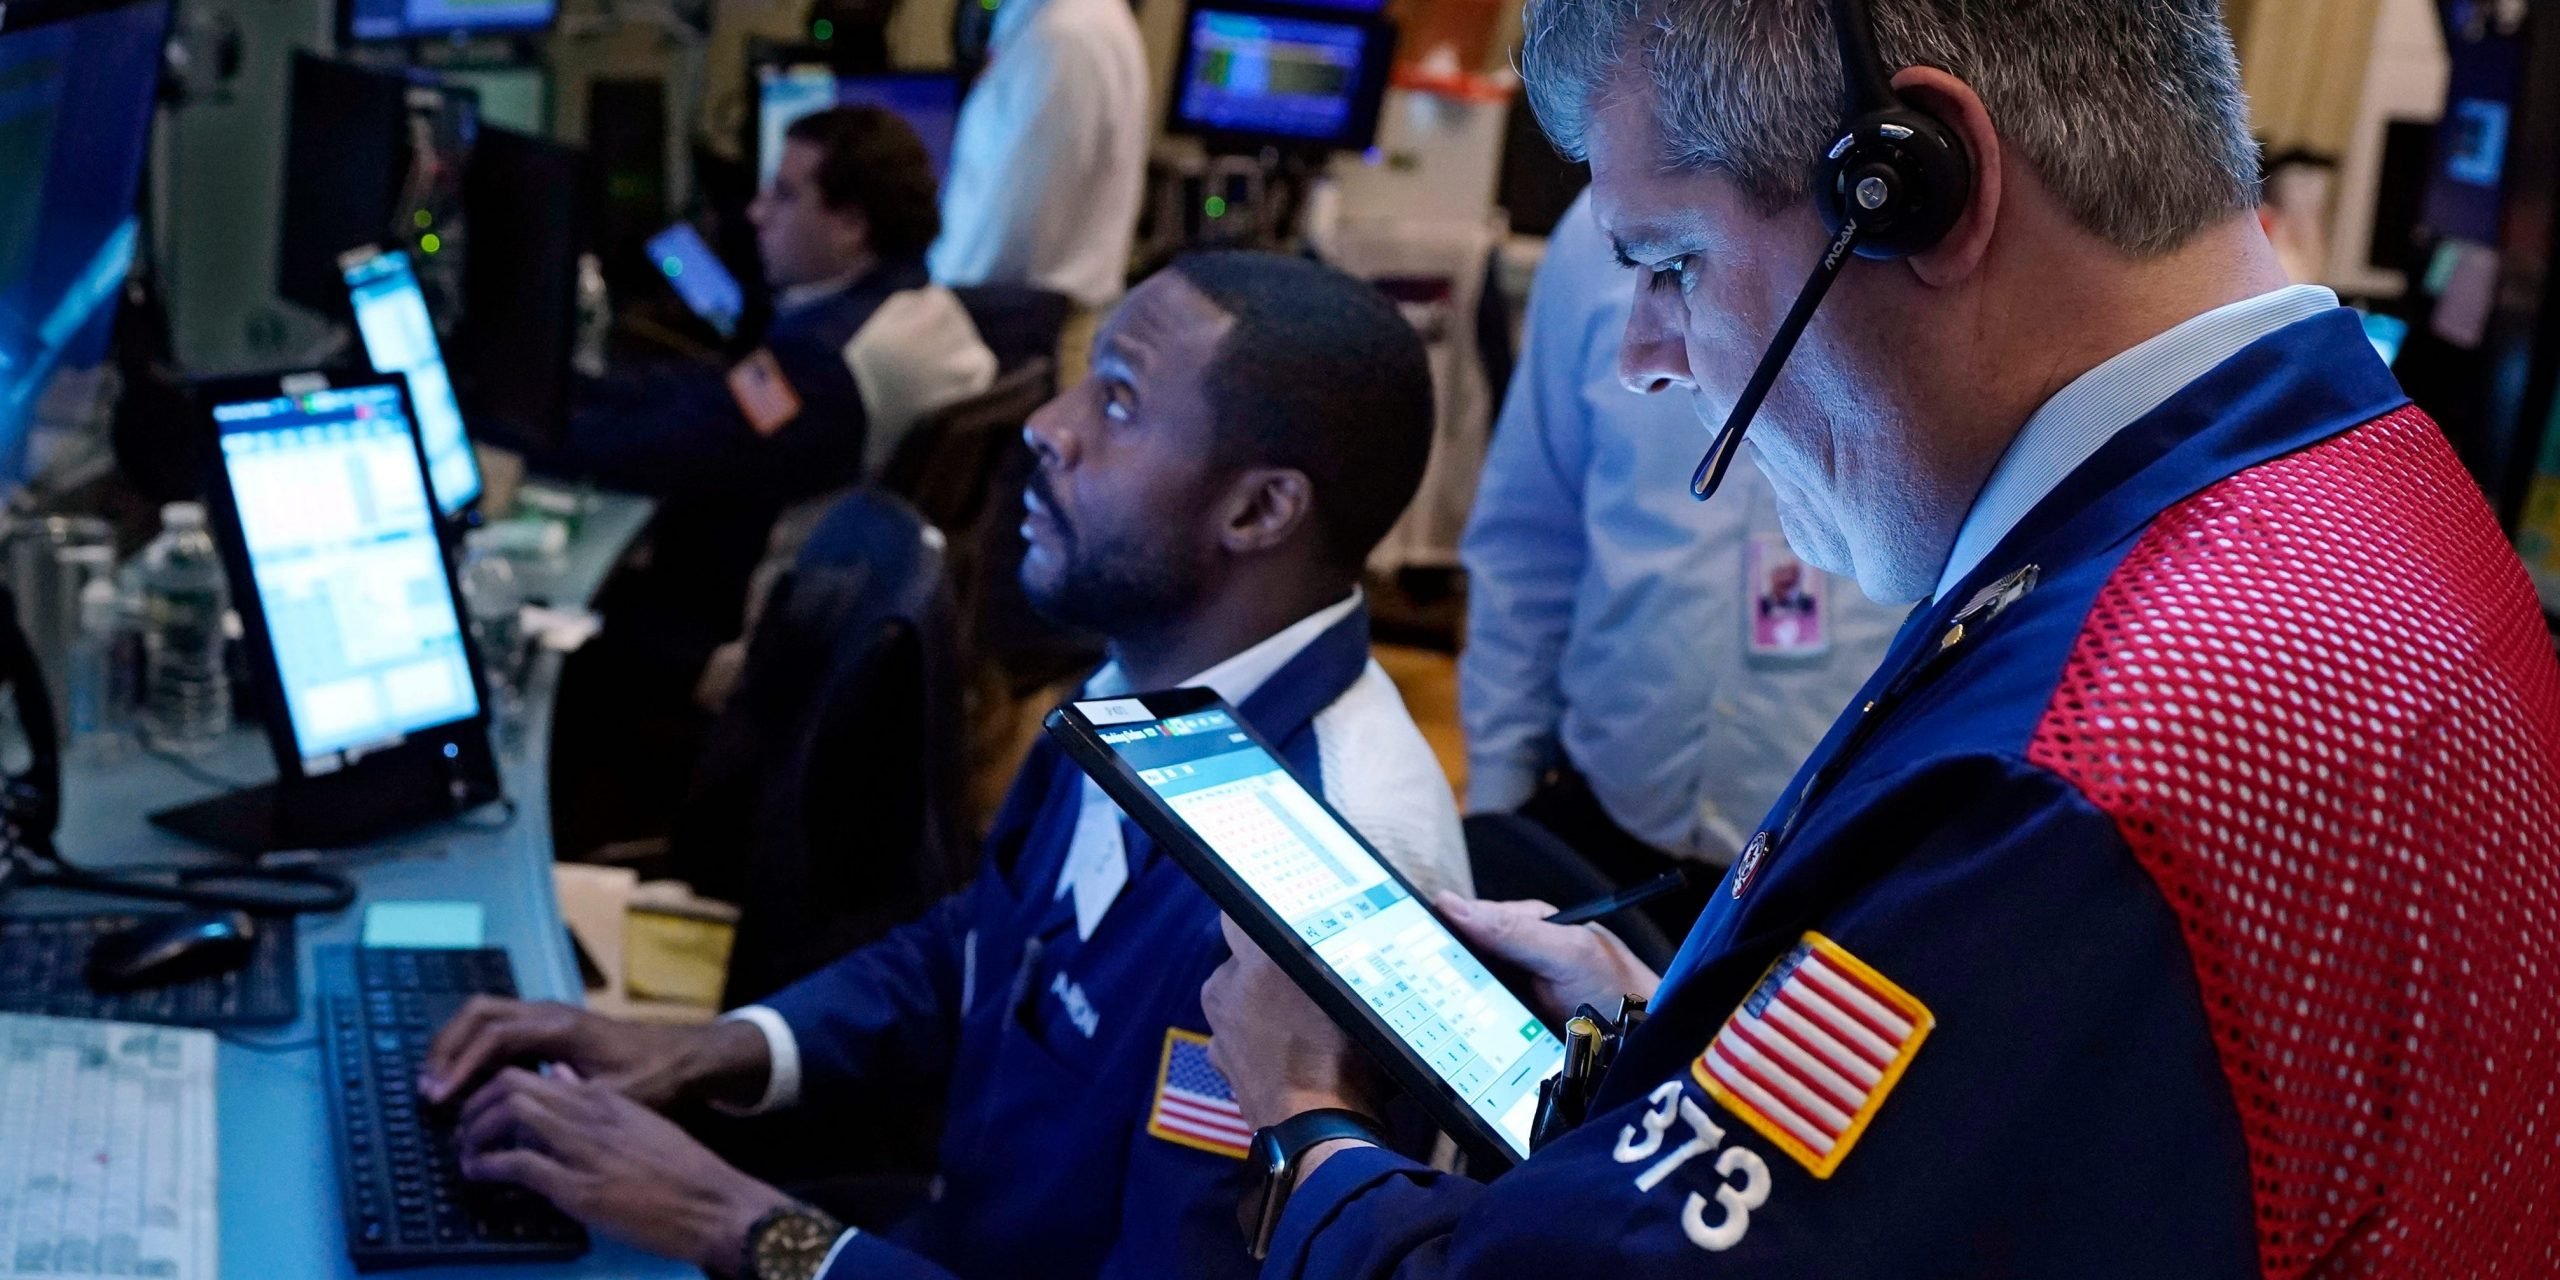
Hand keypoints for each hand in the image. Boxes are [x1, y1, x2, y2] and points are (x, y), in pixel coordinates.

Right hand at [419, 997, 768, 1109]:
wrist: (684, 1057)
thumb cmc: (654, 1078)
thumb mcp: (615, 1095)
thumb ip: (569, 1099)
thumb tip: (520, 1111)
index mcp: (560, 1027)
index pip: (495, 1035)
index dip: (462, 1064)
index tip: (439, 1095)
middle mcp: (548, 1013)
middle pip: (479, 1013)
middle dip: (446, 1047)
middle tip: (425, 1089)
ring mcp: (546, 1016)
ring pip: (484, 1016)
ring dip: (455, 1045)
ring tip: (434, 1085)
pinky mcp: (546, 1027)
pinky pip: (496, 1028)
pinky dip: (471, 1048)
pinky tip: (462, 1081)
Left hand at [454, 1067, 794, 1274]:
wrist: (715, 1203)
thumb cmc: (682, 1171)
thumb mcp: (640, 1125)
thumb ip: (599, 1105)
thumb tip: (558, 1081)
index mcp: (604, 1098)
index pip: (531, 1074)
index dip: (494, 1090)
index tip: (482, 1110)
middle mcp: (589, 1113)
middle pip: (511, 1084)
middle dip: (474, 1105)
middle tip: (462, 1130)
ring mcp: (583, 1147)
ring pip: (509, 1113)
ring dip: (474, 1133)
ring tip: (466, 1153)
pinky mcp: (578, 1186)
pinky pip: (517, 1163)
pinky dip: (487, 1166)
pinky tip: (478, 1175)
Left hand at [1201, 915, 1382, 1130]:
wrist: (1320, 1133)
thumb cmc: (1349, 1062)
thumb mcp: (1356, 999)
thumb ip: (1335, 962)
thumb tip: (1340, 937)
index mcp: (1260, 960)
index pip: (1242, 910)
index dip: (1264, 912)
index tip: (1283, 919)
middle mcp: (1227, 984)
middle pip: (1242, 956)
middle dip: (1266, 963)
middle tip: (1304, 976)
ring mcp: (1218, 1025)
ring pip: (1237, 995)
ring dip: (1259, 1000)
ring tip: (1299, 1023)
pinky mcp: (1217, 1059)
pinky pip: (1234, 1033)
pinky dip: (1253, 1037)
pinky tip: (1285, 1052)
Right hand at [1433, 893, 1660, 1025]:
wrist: (1647, 1045)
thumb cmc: (1618, 988)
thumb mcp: (1565, 952)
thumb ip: (1513, 930)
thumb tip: (1451, 905)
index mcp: (1526, 927)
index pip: (1465, 921)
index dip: (1434, 930)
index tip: (1404, 942)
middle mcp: (1516, 958)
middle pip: (1460, 962)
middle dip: (1439, 974)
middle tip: (1417, 986)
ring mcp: (1514, 996)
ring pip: (1465, 997)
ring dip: (1451, 1006)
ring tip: (1431, 1014)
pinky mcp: (1514, 1032)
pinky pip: (1479, 1029)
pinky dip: (1467, 1034)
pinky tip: (1456, 1039)